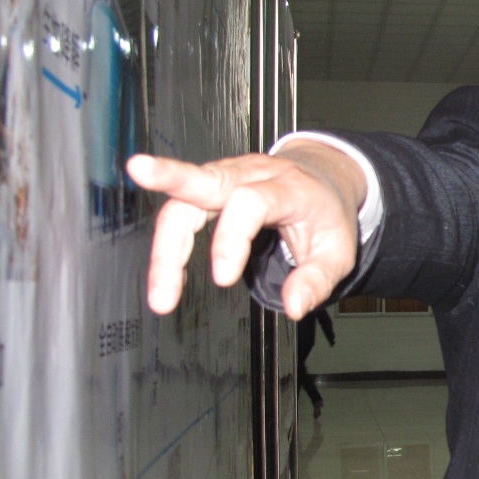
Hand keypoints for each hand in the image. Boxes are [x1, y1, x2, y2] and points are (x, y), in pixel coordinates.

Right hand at [127, 140, 366, 319]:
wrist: (323, 179)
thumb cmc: (326, 214)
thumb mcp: (339, 251)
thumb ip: (318, 279)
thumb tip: (294, 306)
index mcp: (288, 188)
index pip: (251, 203)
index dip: (231, 239)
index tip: (223, 279)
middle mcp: (252, 175)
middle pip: (206, 177)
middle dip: (171, 176)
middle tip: (139, 172)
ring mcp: (227, 177)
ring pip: (183, 203)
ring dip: (164, 249)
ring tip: (161, 297)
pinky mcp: (209, 186)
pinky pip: (179, 212)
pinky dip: (166, 248)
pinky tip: (163, 281)